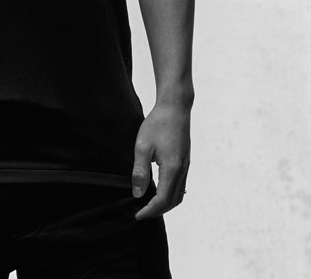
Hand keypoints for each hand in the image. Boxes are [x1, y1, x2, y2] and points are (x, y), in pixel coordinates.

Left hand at [131, 103, 190, 219]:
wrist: (175, 107)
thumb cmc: (157, 123)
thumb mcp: (142, 146)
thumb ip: (140, 172)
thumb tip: (138, 194)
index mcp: (172, 168)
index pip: (162, 200)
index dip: (149, 211)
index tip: (137, 215)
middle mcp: (182, 170)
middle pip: (172, 202)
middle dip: (157, 211)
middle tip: (140, 212)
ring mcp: (186, 166)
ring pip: (178, 195)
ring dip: (165, 204)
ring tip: (148, 204)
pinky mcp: (185, 162)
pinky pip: (180, 186)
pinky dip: (170, 195)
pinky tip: (159, 191)